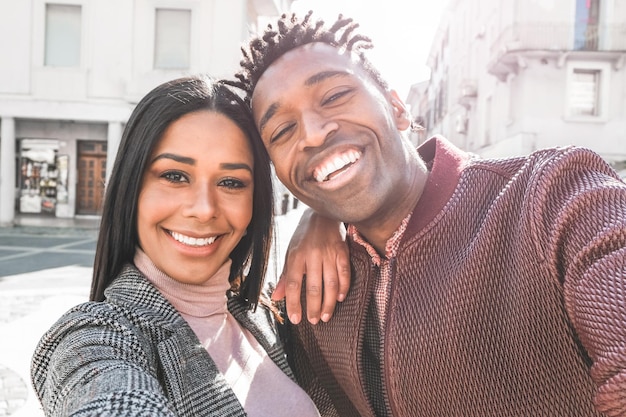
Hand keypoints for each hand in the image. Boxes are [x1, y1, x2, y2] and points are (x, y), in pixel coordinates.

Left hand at [272, 208, 350, 324]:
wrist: (321, 214)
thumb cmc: (303, 237)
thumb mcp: (290, 253)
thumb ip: (285, 277)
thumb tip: (275, 297)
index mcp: (296, 255)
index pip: (294, 284)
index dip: (294, 303)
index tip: (295, 319)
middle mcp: (312, 255)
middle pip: (314, 287)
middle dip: (313, 307)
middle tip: (314, 321)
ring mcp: (328, 253)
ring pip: (330, 284)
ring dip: (329, 303)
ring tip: (325, 316)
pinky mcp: (342, 251)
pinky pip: (344, 273)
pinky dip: (343, 288)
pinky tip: (340, 298)